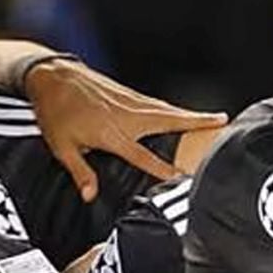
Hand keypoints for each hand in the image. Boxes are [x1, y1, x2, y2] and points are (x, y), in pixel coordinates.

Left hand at [24, 59, 226, 201]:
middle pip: (168, 121)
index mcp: (111, 133)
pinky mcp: (125, 92)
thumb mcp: (61, 148)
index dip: (164, 168)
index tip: (183, 177)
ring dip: (189, 114)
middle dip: (195, 123)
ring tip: (214, 118)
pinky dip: (172, 109)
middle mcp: (125, 115)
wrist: (50, 76)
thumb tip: (91, 196)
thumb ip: (81, 172)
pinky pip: (155, 103)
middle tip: (222, 122)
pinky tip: (180, 113)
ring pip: (165, 110)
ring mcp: (128, 101)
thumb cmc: (53, 112)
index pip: (144, 156)